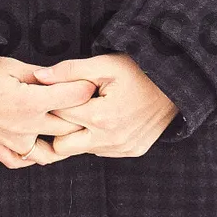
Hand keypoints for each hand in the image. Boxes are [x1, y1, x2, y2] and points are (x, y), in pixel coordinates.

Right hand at [0, 54, 100, 169]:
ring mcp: (12, 143)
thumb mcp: (11, 66)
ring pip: (50, 154)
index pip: (74, 97)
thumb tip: (64, 77)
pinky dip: (34, 154)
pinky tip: (36, 139)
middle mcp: (25, 127)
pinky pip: (24, 161)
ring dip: (61, 142)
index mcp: (30, 103)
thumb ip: (41, 75)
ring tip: (63, 126)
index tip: (92, 82)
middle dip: (82, 116)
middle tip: (86, 105)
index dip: (87, 87)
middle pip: (69, 128)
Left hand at [27, 54, 177, 158]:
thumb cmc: (138, 70)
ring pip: (82, 150)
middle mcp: (110, 139)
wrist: (178, 83)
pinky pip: (102, 151)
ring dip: (80, 133)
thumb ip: (69, 72)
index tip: (54, 94)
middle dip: (60, 127)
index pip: (58, 117)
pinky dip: (97, 138)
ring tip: (89, 109)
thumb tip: (39, 77)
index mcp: (100, 117)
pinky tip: (105, 119)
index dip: (52, 104)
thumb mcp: (104, 65)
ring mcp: (122, 149)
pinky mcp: (132, 151)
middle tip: (68, 106)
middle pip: (62, 146)